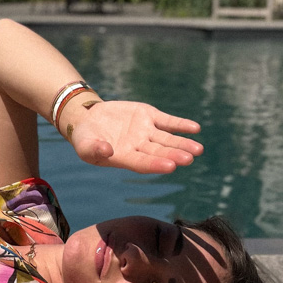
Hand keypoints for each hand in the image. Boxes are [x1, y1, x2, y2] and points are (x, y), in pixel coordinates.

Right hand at [64, 98, 202, 174]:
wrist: (89, 119)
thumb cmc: (85, 138)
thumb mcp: (84, 144)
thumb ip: (94, 149)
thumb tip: (107, 150)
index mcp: (125, 158)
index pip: (143, 163)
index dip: (156, 164)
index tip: (171, 166)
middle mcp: (139, 147)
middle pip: (160, 152)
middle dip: (175, 155)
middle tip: (190, 158)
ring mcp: (146, 132)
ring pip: (167, 139)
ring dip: (183, 143)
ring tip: (199, 149)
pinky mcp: (149, 116)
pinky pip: (168, 121)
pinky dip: (180, 125)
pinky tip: (195, 128)